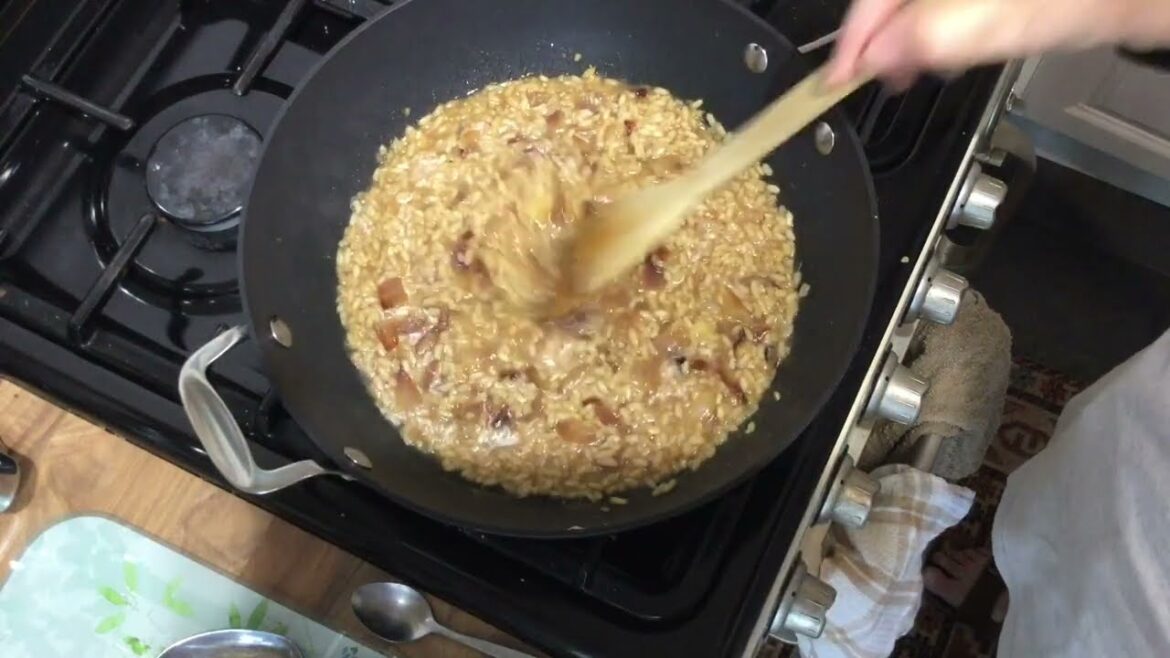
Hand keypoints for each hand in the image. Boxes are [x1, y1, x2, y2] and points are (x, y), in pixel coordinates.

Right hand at [826, 0, 1169, 87]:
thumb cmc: (1074, 1)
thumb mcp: (993, 22)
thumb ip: (927, 39)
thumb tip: (873, 59)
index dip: (851, 43)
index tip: (836, 81)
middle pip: (889, 2)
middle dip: (877, 42)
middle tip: (866, 82)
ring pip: (913, 7)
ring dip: (903, 39)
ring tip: (904, 73)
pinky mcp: (975, 4)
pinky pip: (938, 8)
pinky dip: (930, 30)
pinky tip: (939, 50)